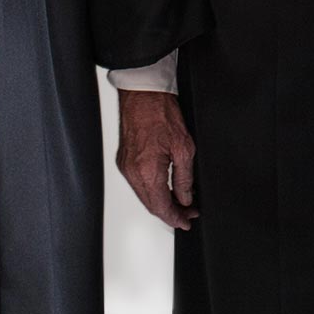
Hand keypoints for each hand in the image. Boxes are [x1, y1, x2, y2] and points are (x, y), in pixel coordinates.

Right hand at [117, 90, 198, 229]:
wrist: (143, 93)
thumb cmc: (161, 112)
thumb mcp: (184, 147)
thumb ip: (184, 178)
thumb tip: (186, 197)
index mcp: (146, 171)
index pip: (161, 207)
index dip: (176, 218)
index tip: (188, 220)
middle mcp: (131, 172)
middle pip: (151, 205)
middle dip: (171, 212)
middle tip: (189, 212)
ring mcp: (125, 167)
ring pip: (144, 196)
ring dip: (162, 202)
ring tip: (181, 201)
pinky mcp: (124, 160)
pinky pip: (138, 184)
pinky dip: (152, 190)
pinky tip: (165, 188)